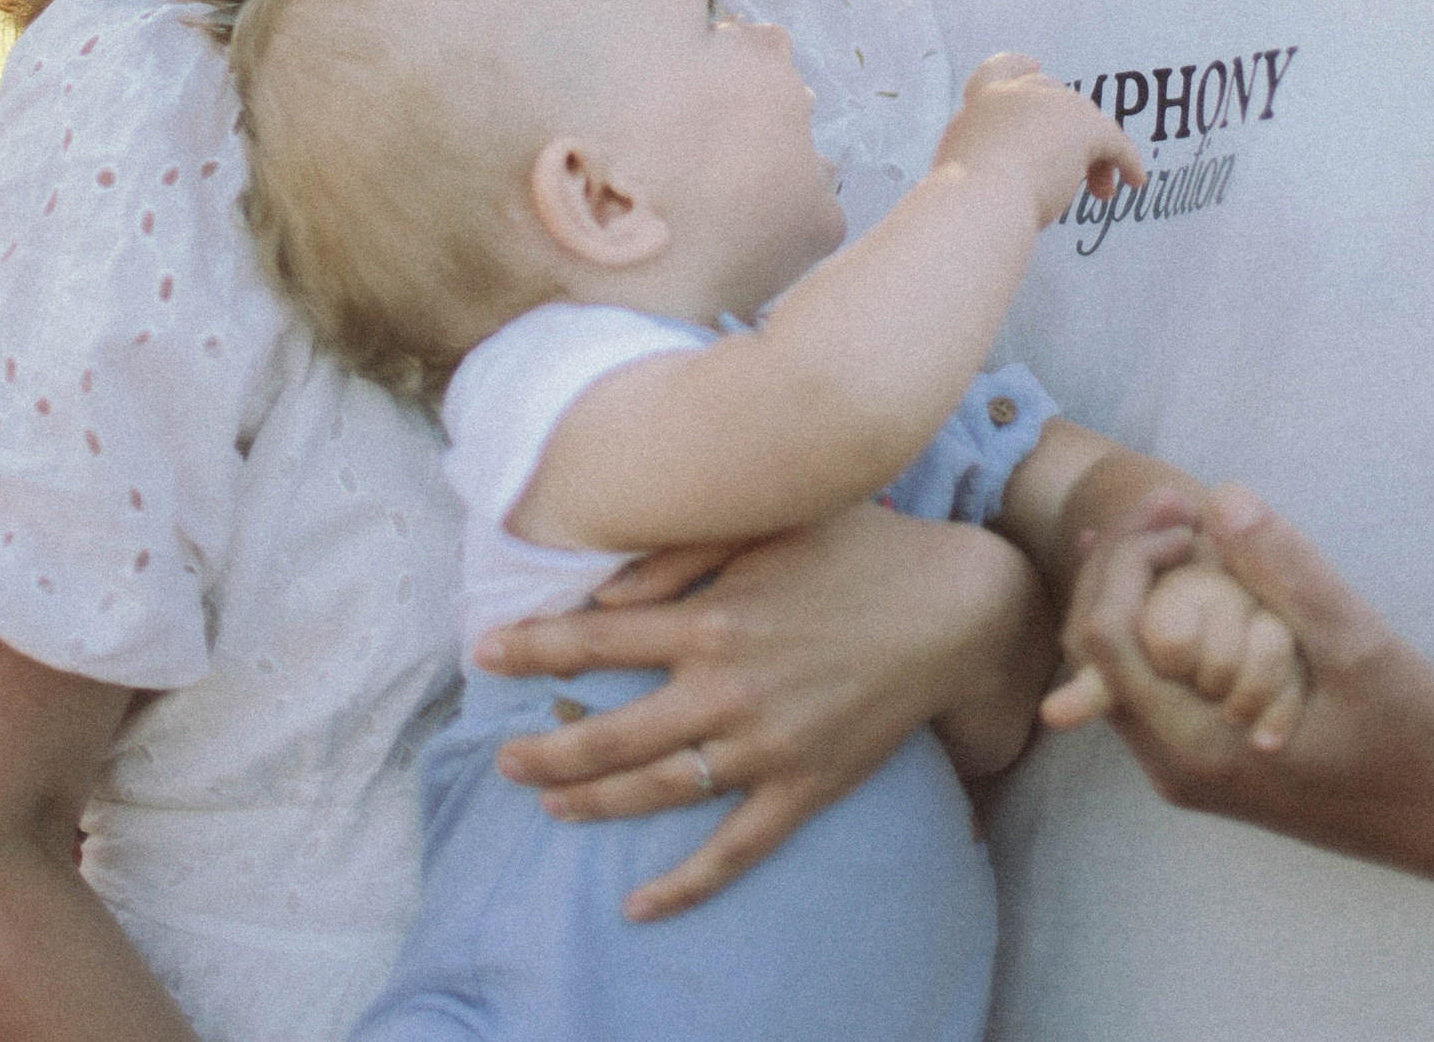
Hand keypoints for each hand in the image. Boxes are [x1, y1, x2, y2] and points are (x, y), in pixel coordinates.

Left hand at [473, 502, 1041, 917]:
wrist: (950, 610)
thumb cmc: (857, 548)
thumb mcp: (769, 526)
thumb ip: (683, 556)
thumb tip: (609, 597)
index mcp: (712, 619)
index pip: (596, 640)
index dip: (533, 648)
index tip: (483, 653)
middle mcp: (726, 689)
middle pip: (611, 732)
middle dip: (545, 748)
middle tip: (500, 759)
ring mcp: (764, 747)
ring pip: (656, 791)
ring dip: (590, 802)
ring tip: (545, 805)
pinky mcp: (804, 787)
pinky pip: (734, 850)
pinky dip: (683, 885)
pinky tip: (638, 906)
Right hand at [937, 53, 1146, 223]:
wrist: (980, 199)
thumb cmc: (967, 197)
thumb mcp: (965, 165)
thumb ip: (987, 155)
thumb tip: (1005, 172)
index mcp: (981, 103)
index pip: (999, 70)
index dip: (1018, 66)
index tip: (1034, 65)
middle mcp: (1017, 93)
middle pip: (1055, 101)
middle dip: (1070, 134)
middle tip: (1082, 175)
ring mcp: (1052, 104)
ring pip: (1087, 124)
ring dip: (1097, 157)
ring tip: (1101, 193)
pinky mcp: (1083, 126)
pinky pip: (1115, 143)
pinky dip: (1128, 161)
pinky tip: (1136, 180)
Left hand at [1058, 486, 1433, 877]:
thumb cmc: (1413, 735)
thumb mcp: (1361, 647)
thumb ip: (1290, 575)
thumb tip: (1221, 496)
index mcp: (1196, 749)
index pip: (1104, 639)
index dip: (1125, 559)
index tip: (1182, 514)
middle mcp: (1175, 767)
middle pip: (1095, 649)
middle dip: (1121, 561)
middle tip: (1173, 502)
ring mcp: (1188, 766)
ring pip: (1117, 663)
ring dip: (1135, 584)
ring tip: (1174, 520)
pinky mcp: (1208, 756)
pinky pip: (1151, 678)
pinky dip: (1155, 615)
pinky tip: (1175, 565)